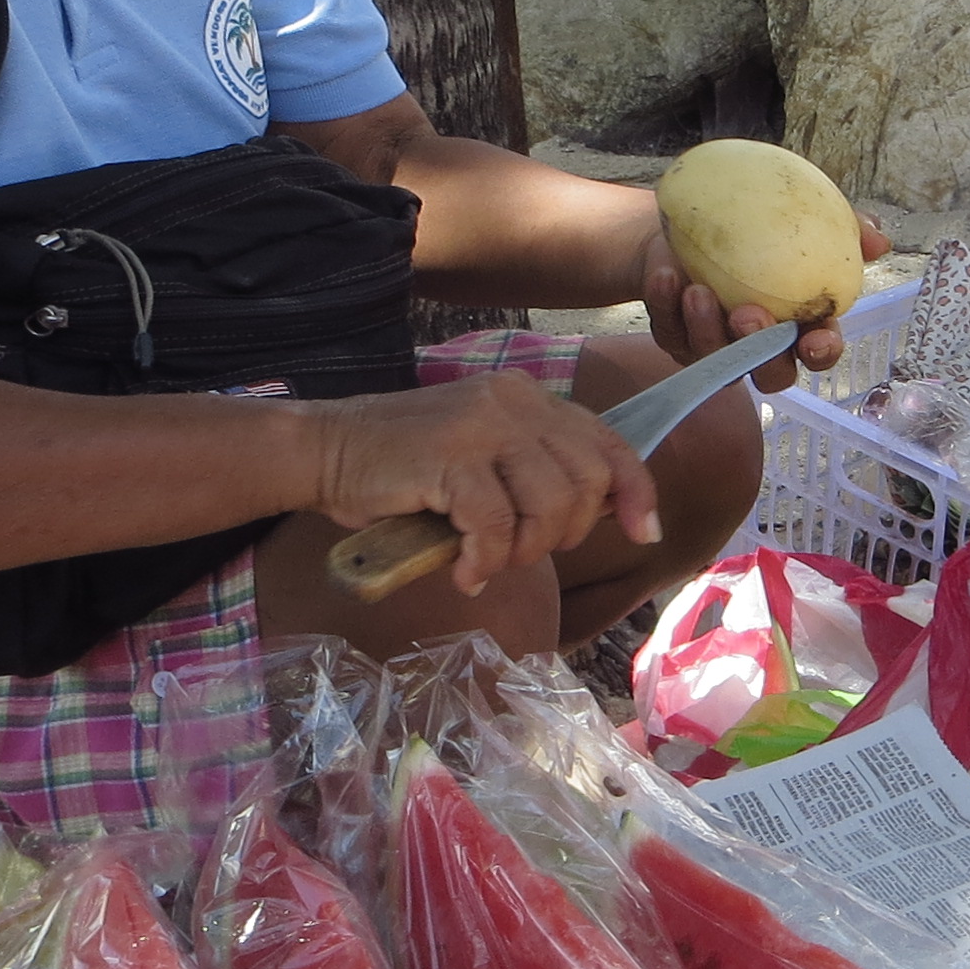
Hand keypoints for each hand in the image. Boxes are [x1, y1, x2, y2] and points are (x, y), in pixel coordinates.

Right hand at [311, 373, 660, 595]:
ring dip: (524, 551)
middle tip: (520, 551)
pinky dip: (484, 562)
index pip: (607, 441)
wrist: (325, 449)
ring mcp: (482, 426)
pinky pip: (496, 527)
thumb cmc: (401, 467)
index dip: (634, 490)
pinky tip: (462, 571)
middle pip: (588, 480)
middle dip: (567, 532)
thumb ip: (531, 470)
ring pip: (550, 505)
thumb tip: (594, 515)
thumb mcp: (480, 454)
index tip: (644, 531)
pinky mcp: (451, 457)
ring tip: (486, 560)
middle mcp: (513, 401)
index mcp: (527, 397)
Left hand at [641, 212, 893, 387]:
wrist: (694, 218)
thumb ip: (846, 230)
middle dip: (760, 351)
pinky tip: (665, 275)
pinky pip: (670, 332)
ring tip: (697, 290)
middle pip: (769, 373)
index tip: (816, 339)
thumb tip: (879, 239)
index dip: (821, 352)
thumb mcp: (805, 220)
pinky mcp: (676, 337)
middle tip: (747, 314)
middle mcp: (760, 347)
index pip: (819, 352)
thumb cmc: (762, 226)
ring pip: (715, 360)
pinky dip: (666, 305)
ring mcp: (716, 347)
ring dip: (707, 328)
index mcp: (800, 326)